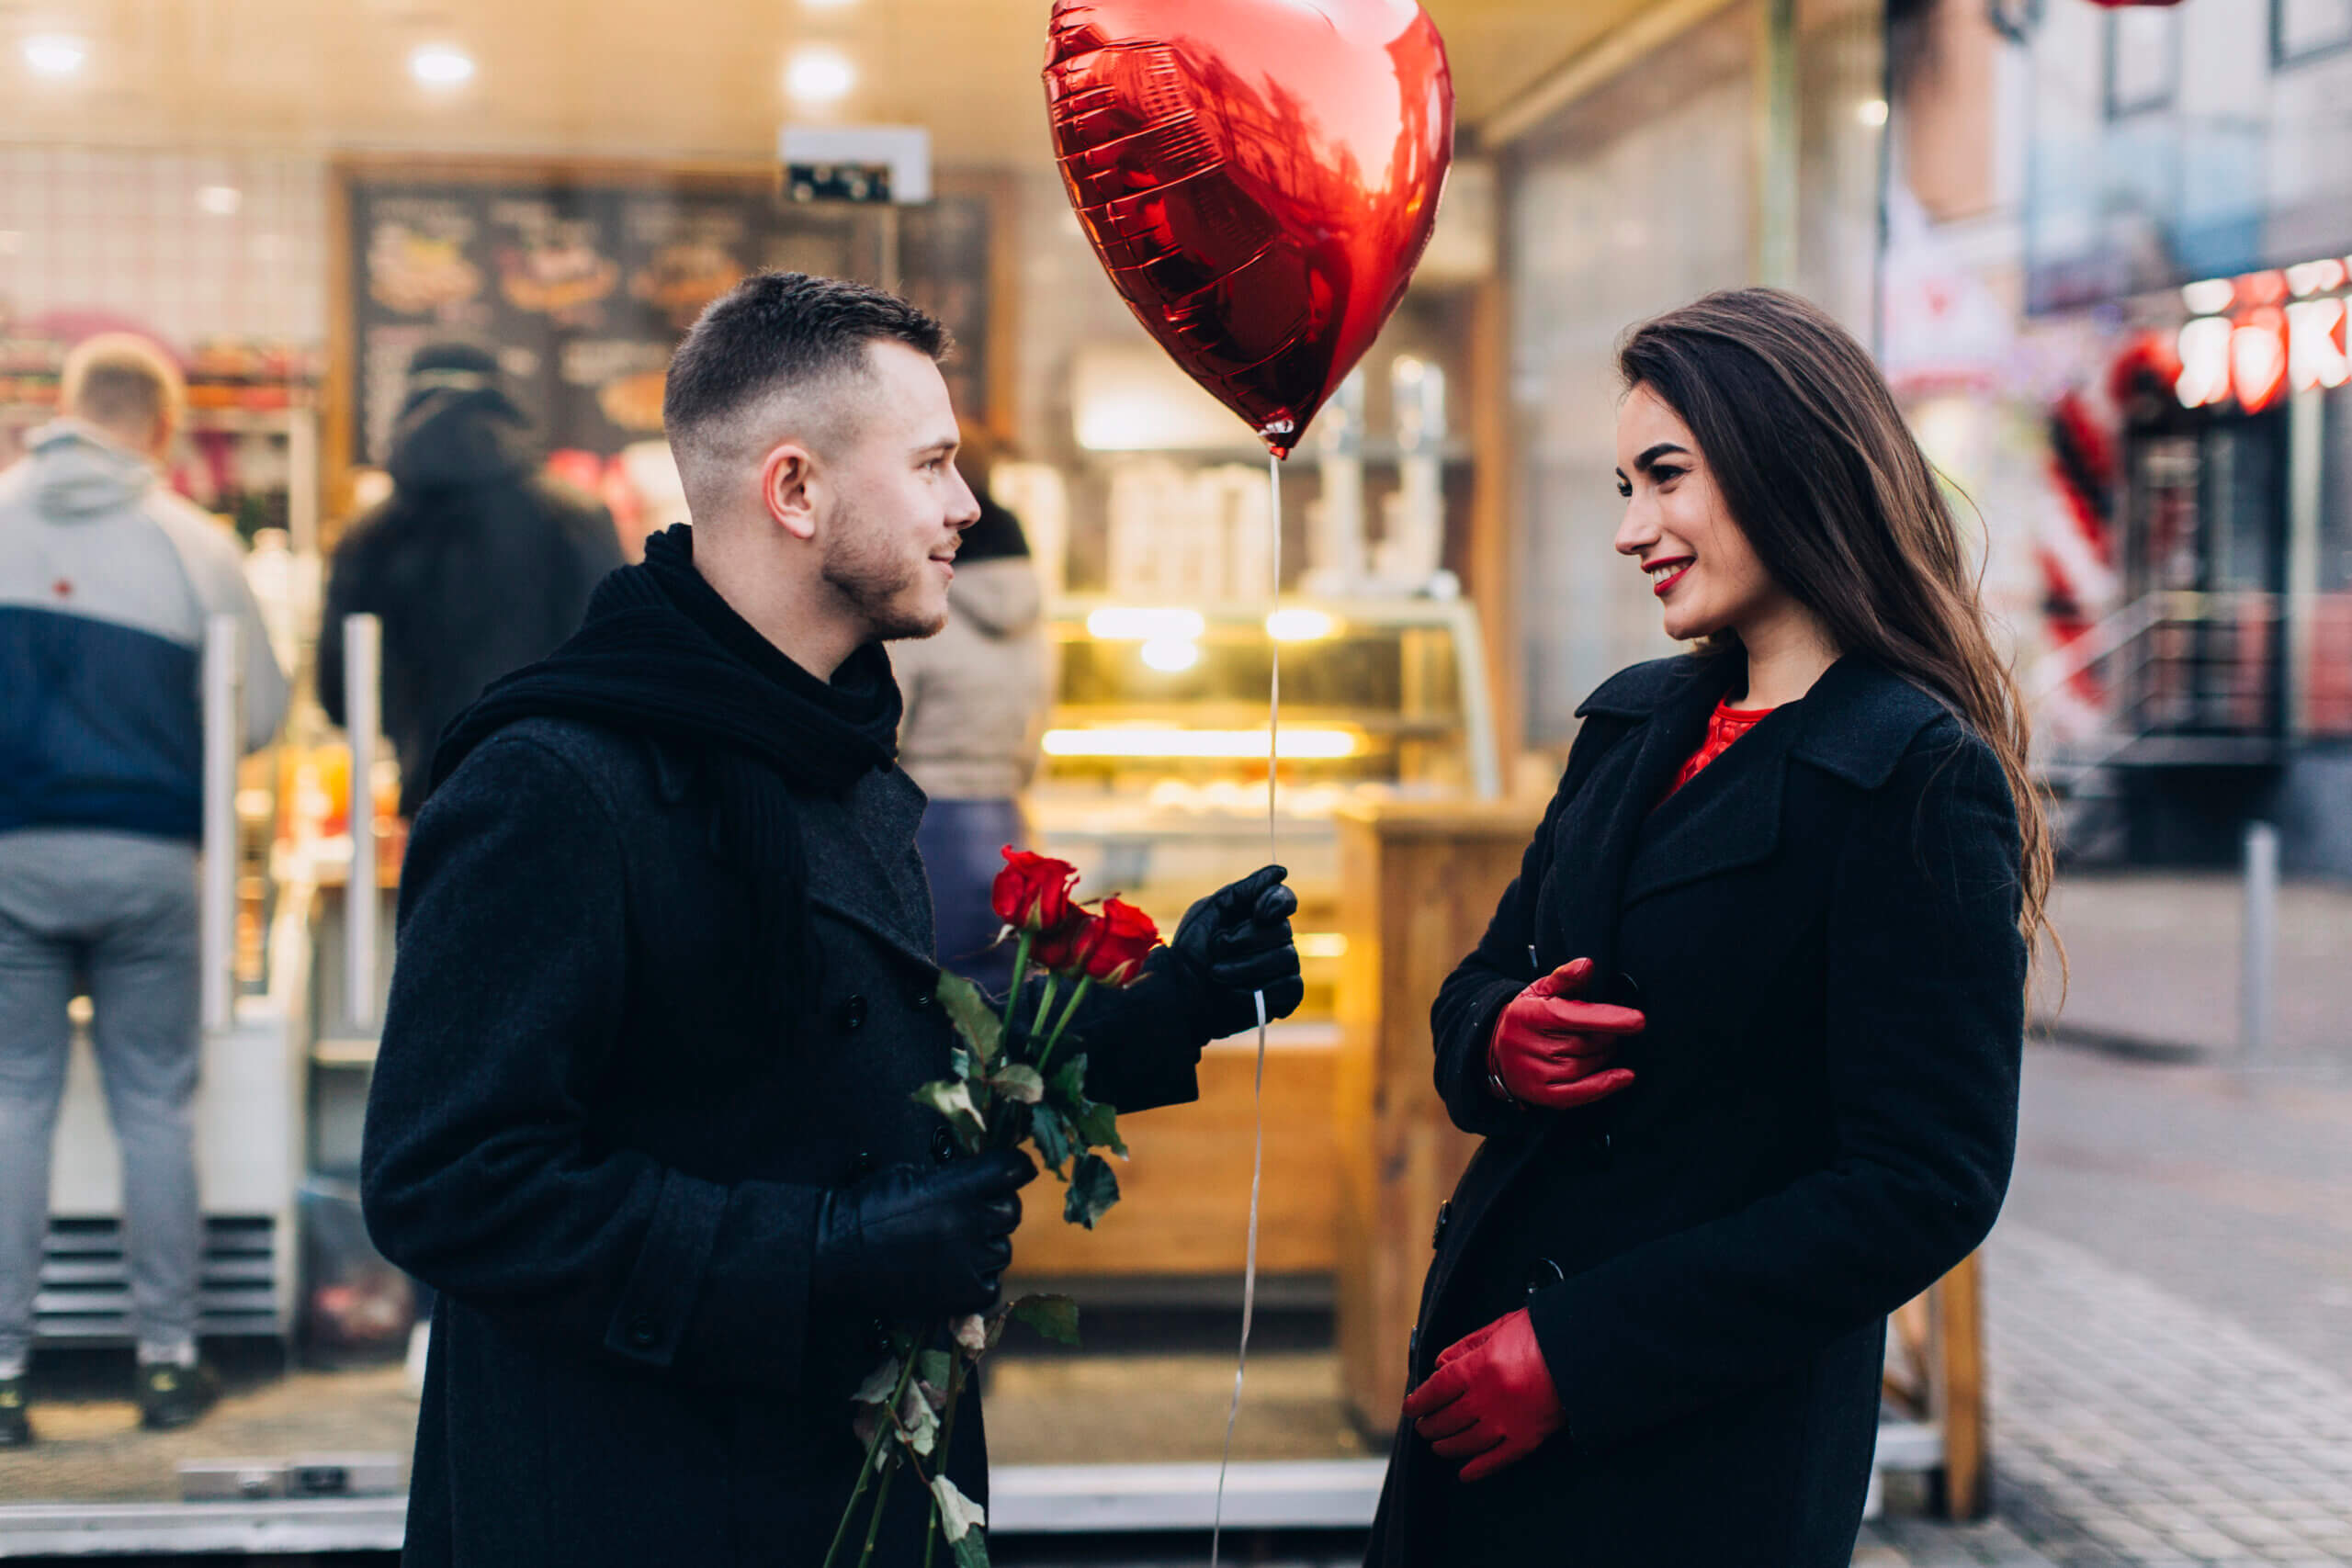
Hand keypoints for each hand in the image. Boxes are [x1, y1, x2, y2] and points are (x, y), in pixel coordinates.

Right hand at [813, 1150, 1035, 1320]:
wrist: (836, 1254)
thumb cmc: (867, 1208)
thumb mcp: (911, 1174)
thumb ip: (952, 1176)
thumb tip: (979, 1177)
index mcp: (960, 1186)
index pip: (1015, 1169)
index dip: (1015, 1169)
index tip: (1011, 1172)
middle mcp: (972, 1222)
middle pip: (1011, 1211)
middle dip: (994, 1210)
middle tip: (967, 1217)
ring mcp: (969, 1260)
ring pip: (1001, 1251)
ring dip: (983, 1248)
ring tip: (950, 1250)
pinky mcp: (962, 1295)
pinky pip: (991, 1286)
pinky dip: (977, 1282)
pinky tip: (952, 1276)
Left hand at [1166, 864, 1302, 1037]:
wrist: (1178, 996)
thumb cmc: (1190, 953)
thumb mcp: (1209, 912)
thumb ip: (1243, 890)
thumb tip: (1280, 872)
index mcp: (1256, 916)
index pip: (1284, 899)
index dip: (1277, 902)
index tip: (1258, 913)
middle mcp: (1274, 940)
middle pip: (1283, 930)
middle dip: (1244, 940)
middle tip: (1216, 948)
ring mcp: (1282, 968)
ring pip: (1287, 958)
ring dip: (1245, 967)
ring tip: (1216, 974)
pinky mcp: (1284, 998)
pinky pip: (1291, 987)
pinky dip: (1260, 990)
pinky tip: (1235, 995)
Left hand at [1401, 1308, 1565, 1481]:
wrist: (1584, 1353)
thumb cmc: (1541, 1334)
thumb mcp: (1498, 1328)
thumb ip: (1465, 1346)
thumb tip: (1440, 1363)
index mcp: (1479, 1367)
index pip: (1436, 1390)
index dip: (1418, 1401)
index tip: (1411, 1407)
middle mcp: (1488, 1398)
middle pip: (1446, 1419)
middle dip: (1429, 1425)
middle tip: (1423, 1426)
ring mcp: (1507, 1422)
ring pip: (1465, 1443)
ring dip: (1446, 1446)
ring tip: (1438, 1445)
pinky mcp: (1527, 1439)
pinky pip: (1496, 1461)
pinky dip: (1477, 1469)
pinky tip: (1465, 1472)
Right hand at [1487, 957, 1639, 1109]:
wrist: (1495, 1052)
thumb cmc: (1527, 1018)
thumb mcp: (1539, 991)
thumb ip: (1565, 977)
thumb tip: (1586, 965)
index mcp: (1532, 1015)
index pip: (1575, 1016)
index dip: (1609, 1018)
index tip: (1638, 1020)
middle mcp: (1531, 1045)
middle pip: (1590, 1042)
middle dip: (1606, 1034)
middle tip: (1601, 1028)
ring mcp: (1537, 1072)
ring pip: (1590, 1064)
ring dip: (1604, 1054)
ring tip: (1595, 1044)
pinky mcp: (1543, 1094)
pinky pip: (1583, 1092)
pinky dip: (1606, 1083)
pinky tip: (1624, 1076)